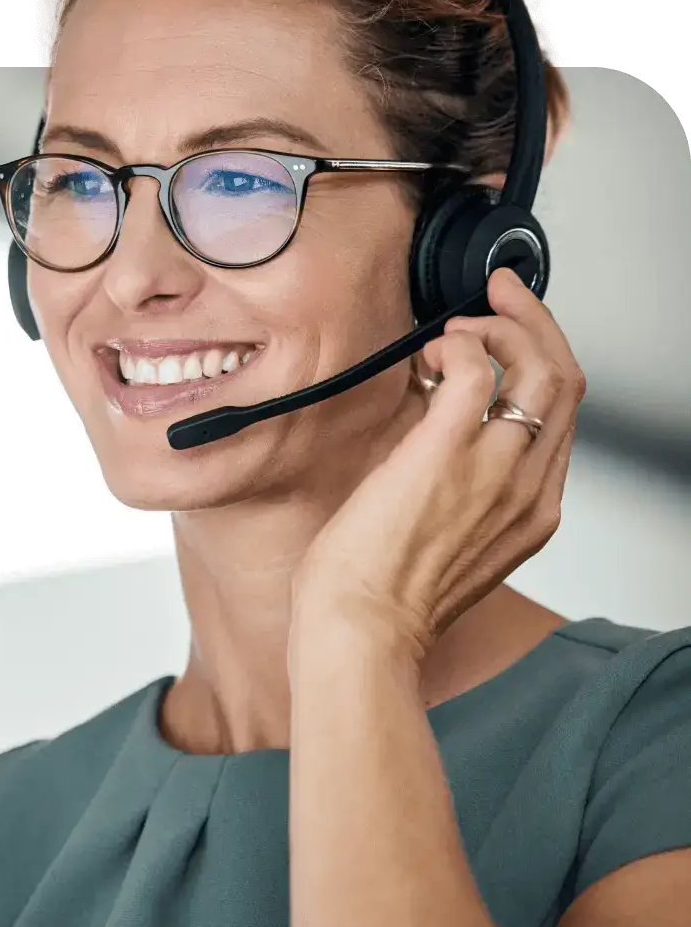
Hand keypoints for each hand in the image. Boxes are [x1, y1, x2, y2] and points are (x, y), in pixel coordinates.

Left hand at [289, 267, 586, 664]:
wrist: (362, 630)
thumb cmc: (387, 596)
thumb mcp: (452, 540)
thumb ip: (462, 484)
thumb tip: (436, 417)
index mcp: (532, 510)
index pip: (561, 415)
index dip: (541, 361)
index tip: (512, 333)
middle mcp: (527, 486)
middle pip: (564, 379)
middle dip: (535, 323)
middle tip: (499, 295)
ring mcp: (494, 466)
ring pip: (538, 365)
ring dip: (500, 327)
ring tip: (457, 329)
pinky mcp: (446, 450)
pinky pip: (475, 369)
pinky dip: (457, 345)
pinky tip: (430, 352)